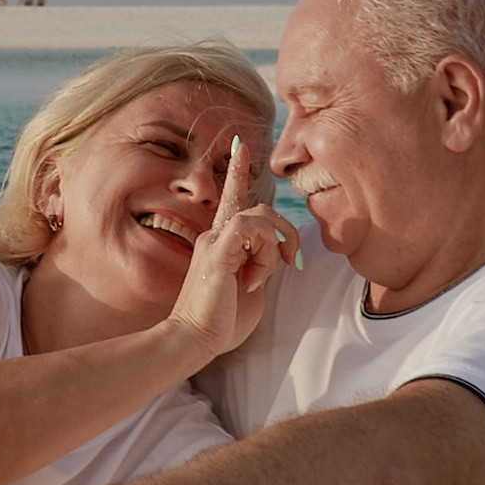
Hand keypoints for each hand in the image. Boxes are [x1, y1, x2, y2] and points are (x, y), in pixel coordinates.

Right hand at [167, 138, 295, 362]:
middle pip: (262, 208)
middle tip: (291, 263)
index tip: (241, 145)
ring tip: (260, 278)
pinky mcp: (217, 252)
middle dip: (286, 232)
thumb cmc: (220, 322)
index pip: (233, 198)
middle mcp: (215, 234)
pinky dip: (263, 253)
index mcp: (221, 242)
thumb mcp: (249, 288)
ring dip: (273, 248)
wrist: (193, 339)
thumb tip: (278, 256)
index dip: (237, 170)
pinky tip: (251, 278)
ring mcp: (214, 241)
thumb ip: (260, 266)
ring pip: (260, 217)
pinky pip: (250, 229)